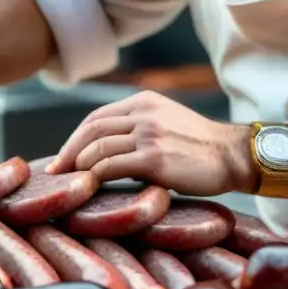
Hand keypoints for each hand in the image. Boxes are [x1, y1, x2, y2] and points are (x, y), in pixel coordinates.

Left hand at [45, 91, 255, 195]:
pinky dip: (94, 176)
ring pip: (97, 148)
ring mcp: (148, 134)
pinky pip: (111, 166)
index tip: (63, 158)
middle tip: (55, 173)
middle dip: (68, 152)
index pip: (96, 117)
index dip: (75, 138)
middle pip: (91, 130)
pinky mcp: (154, 157)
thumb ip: (138, 128)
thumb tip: (104, 152)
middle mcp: (143, 113)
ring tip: (70, 183)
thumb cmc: (200, 147)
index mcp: (143, 101)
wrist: (233, 156)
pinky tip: (89, 187)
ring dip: (79, 167)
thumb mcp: (167, 122)